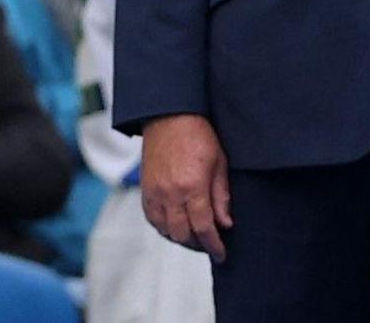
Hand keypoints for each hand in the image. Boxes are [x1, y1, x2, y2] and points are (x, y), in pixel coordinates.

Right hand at [141, 113, 231, 260]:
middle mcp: (169, 192)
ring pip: (164, 229)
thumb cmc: (197, 135)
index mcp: (192, 187)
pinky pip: (151, 217)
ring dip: (180, 237)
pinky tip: (175, 224)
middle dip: (198, 244)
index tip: (221, 254)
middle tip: (210, 244)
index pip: (203, 228)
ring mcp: (154, 191)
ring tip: (194, 236)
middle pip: (182, 234)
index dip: (214, 245)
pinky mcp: (144, 187)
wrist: (168, 116)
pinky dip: (163, 226)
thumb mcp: (219, 164)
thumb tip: (225, 224)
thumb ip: (221, 197)